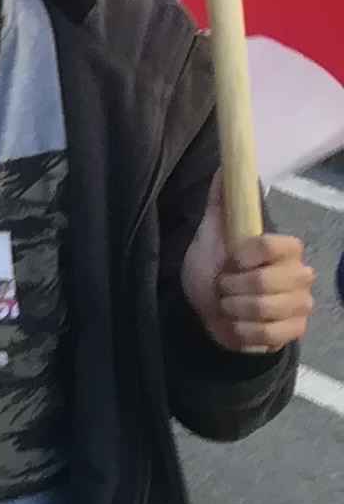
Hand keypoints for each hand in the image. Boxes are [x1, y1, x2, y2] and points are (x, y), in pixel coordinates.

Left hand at [182, 182, 315, 354]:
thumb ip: (220, 203)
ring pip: (265, 308)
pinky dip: (241, 331)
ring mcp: (301, 305)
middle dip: (232, 286)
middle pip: (268, 281)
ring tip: (229, 304)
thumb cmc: (212, 271)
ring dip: (233, 308)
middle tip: (225, 286)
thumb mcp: (210, 236)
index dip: (246, 255)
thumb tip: (223, 168)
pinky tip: (237, 324)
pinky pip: (267, 334)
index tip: (231, 260)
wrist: (203, 312)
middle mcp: (301, 275)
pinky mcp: (295, 332)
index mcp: (285, 249)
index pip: (276, 245)